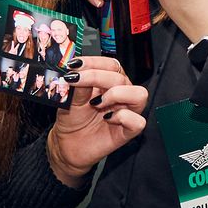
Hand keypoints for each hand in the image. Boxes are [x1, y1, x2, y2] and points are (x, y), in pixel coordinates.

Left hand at [47, 55, 149, 184]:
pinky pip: (138, 121)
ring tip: (96, 103)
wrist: (67, 145)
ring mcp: (126, 112)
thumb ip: (78, 86)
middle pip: (121, 77)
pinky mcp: (128, 131)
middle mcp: (121, 94)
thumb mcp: (71, 99)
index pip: (111, 65)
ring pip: (139, 94)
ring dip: (116, 94)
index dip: (94, 62)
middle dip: (97, 77)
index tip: (75, 65)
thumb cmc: (72, 120)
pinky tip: (107, 119)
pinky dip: (123, 117)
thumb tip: (78, 72)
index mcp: (109, 83)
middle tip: (76, 81)